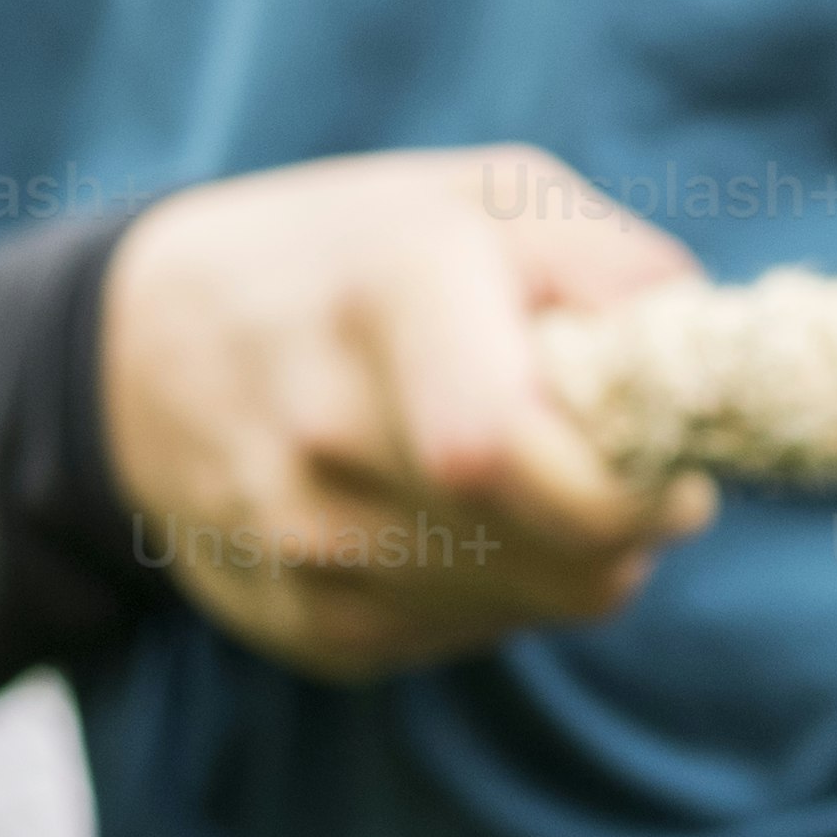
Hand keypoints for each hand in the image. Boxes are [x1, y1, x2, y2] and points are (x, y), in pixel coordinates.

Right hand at [98, 150, 714, 681]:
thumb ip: (615, 268)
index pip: (507, 450)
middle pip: (554, 549)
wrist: (140, 352)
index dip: (626, 479)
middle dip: (628, 523)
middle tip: (630, 469)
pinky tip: (450, 522)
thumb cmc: (357, 255)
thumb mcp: (489, 199)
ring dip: (567, 557)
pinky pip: (463, 637)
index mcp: (389, 292)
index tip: (669, 458)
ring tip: (528, 477)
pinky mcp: (301, 626)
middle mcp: (328, 428)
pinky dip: (496, 590)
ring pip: (526, 604)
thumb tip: (697, 362)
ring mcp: (302, 542)